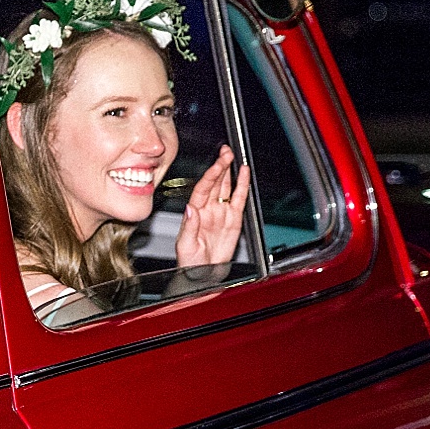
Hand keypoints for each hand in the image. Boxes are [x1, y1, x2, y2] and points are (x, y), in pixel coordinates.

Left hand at [175, 145, 247, 268]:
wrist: (202, 276)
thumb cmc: (189, 263)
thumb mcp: (185, 245)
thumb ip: (189, 227)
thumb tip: (191, 210)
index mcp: (194, 213)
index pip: (203, 188)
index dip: (211, 175)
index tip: (217, 165)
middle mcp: (208, 209)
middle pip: (215, 182)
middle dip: (220, 166)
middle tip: (226, 152)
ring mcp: (220, 213)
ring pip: (226, 187)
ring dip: (229, 171)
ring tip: (233, 156)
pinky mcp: (233, 220)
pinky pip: (239, 199)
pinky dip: (242, 186)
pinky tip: (243, 173)